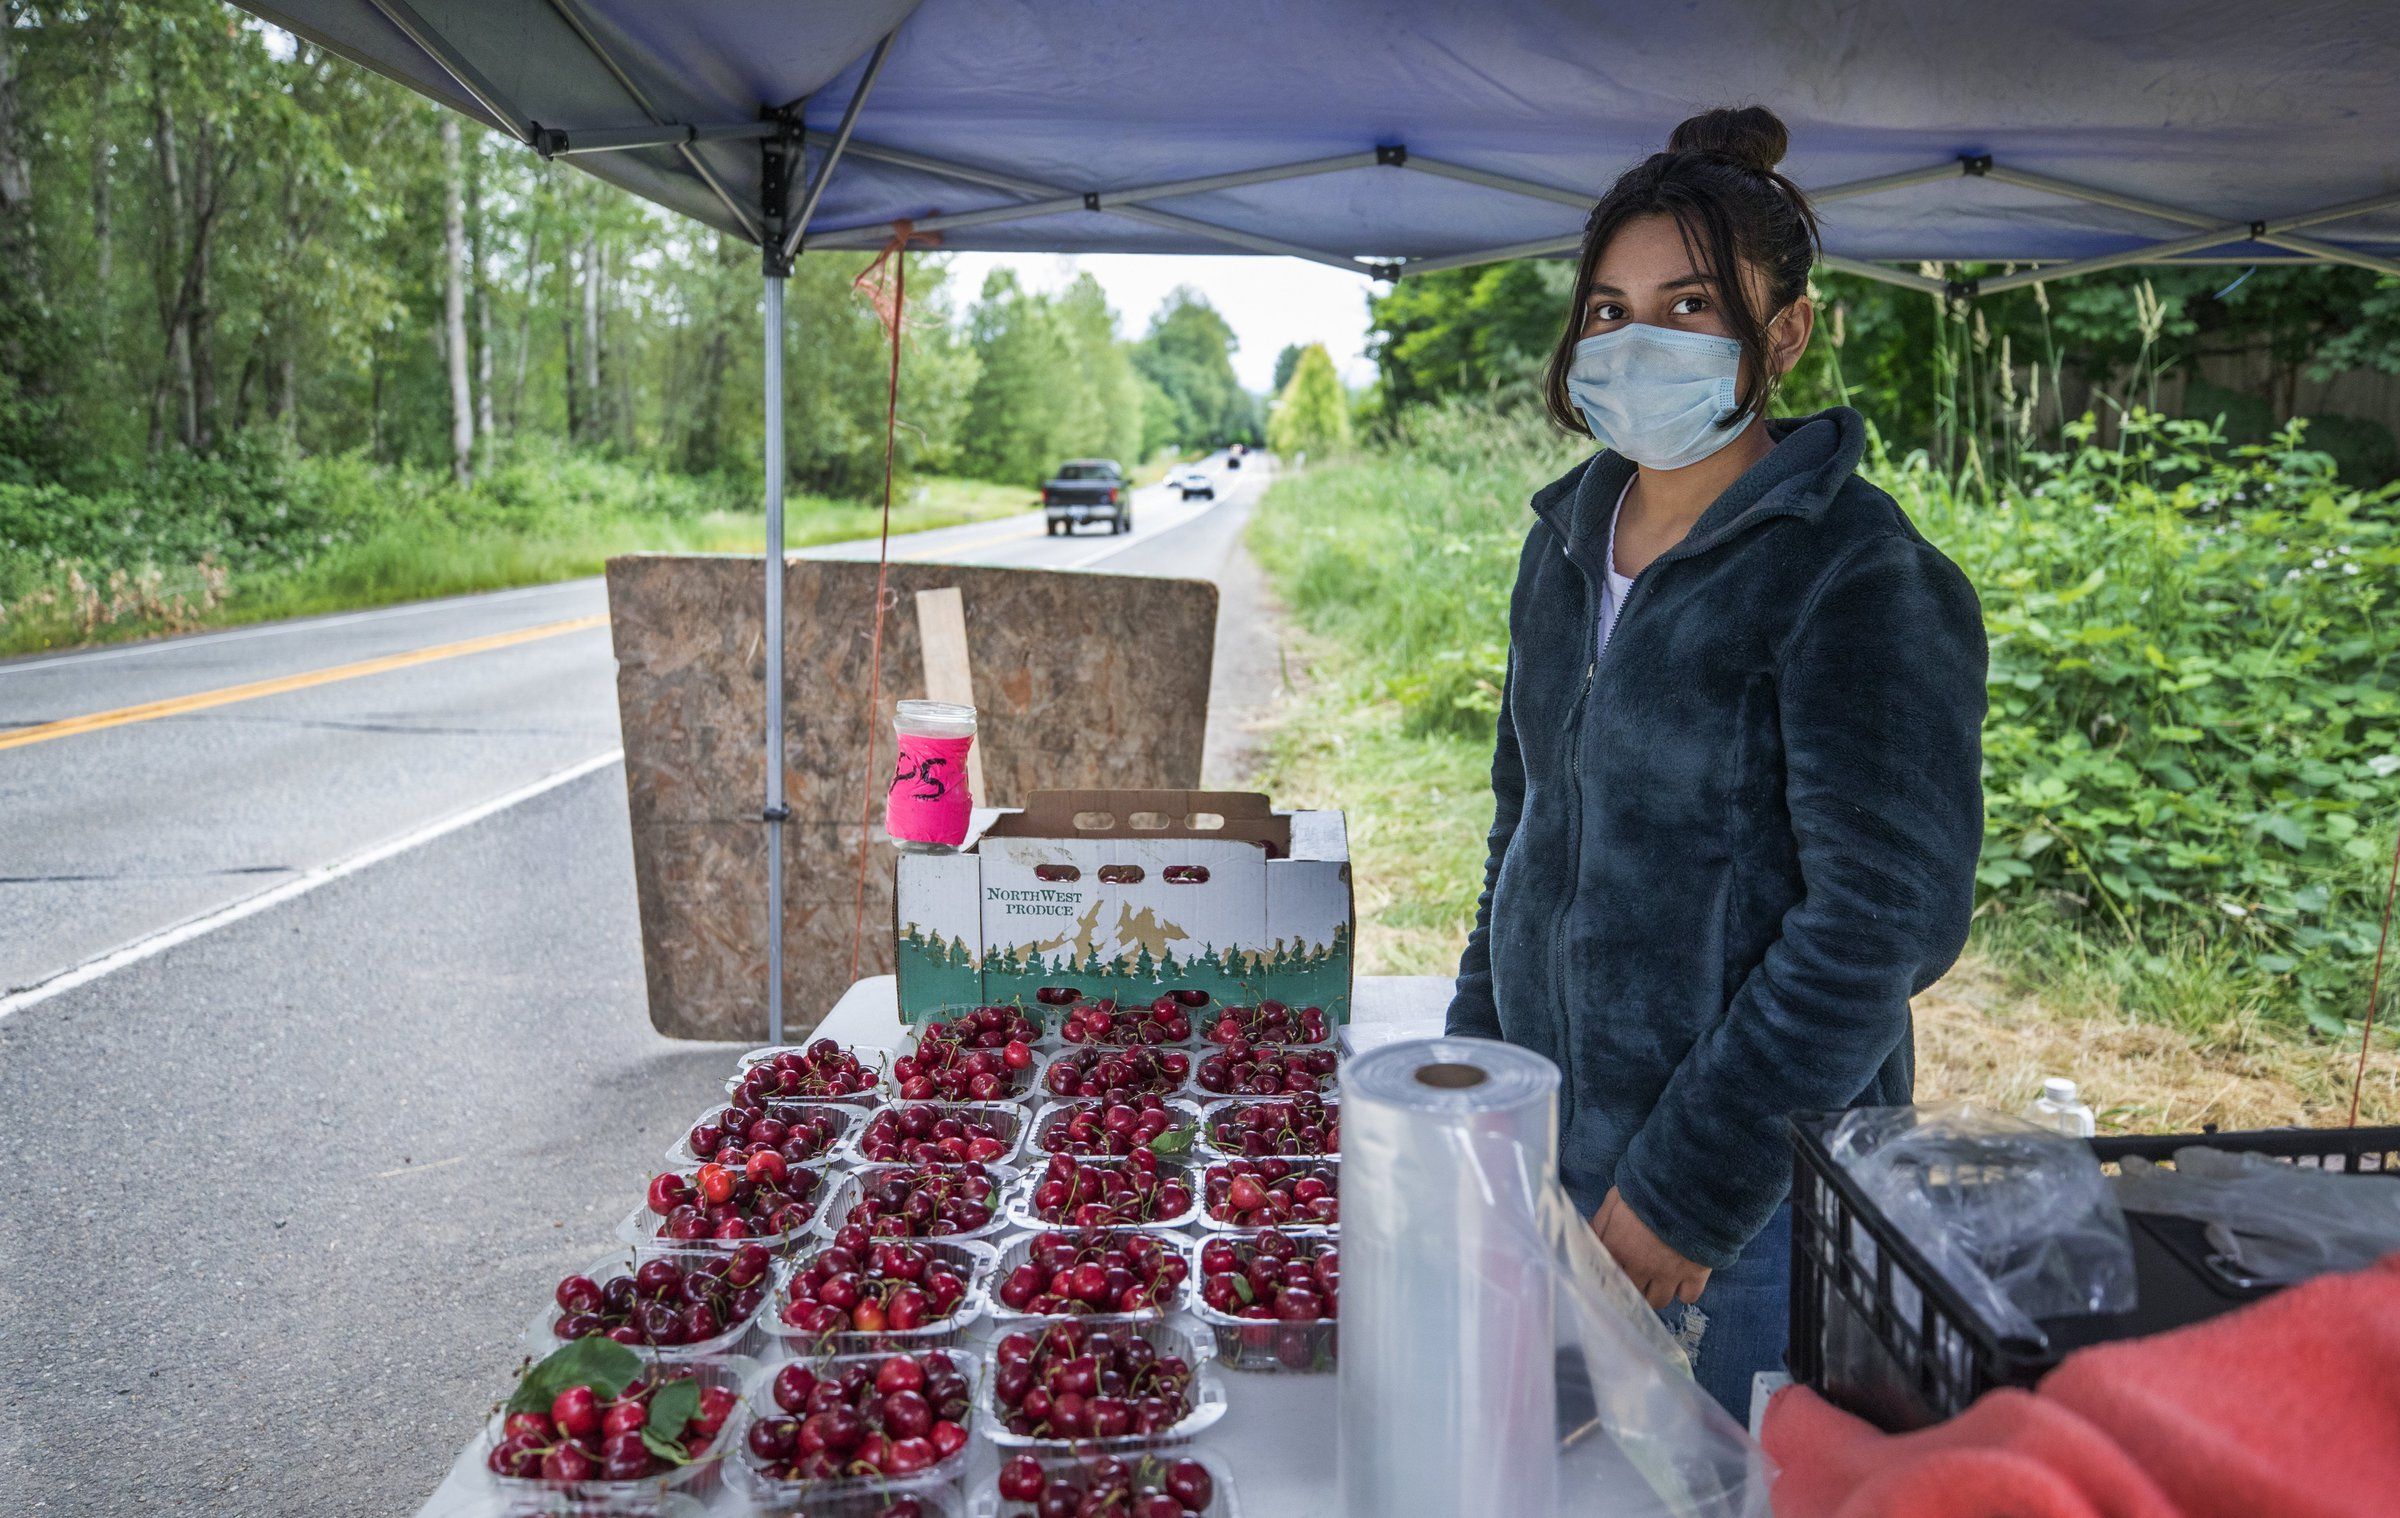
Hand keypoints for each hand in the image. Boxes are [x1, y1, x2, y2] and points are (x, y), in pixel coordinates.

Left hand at [1592, 1186, 1711, 1308]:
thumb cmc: (1649, 1188)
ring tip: (1657, 1280)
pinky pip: (1688, 1297)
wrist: (1689, 1185)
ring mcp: (1669, 1273)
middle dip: (1632, 1288)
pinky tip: (1682, 1280)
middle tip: (1636, 1278)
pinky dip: (1684, 1291)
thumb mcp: (1616, 1198)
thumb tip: (1589, 1240)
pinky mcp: (1695, 1273)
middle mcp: (1641, 1267)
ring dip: (1656, 1293)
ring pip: (1657, 1301)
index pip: (1606, 1277)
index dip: (1610, 1278)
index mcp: (1618, 1248)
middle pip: (1631, 1295)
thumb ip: (1600, 1223)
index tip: (1613, 1276)